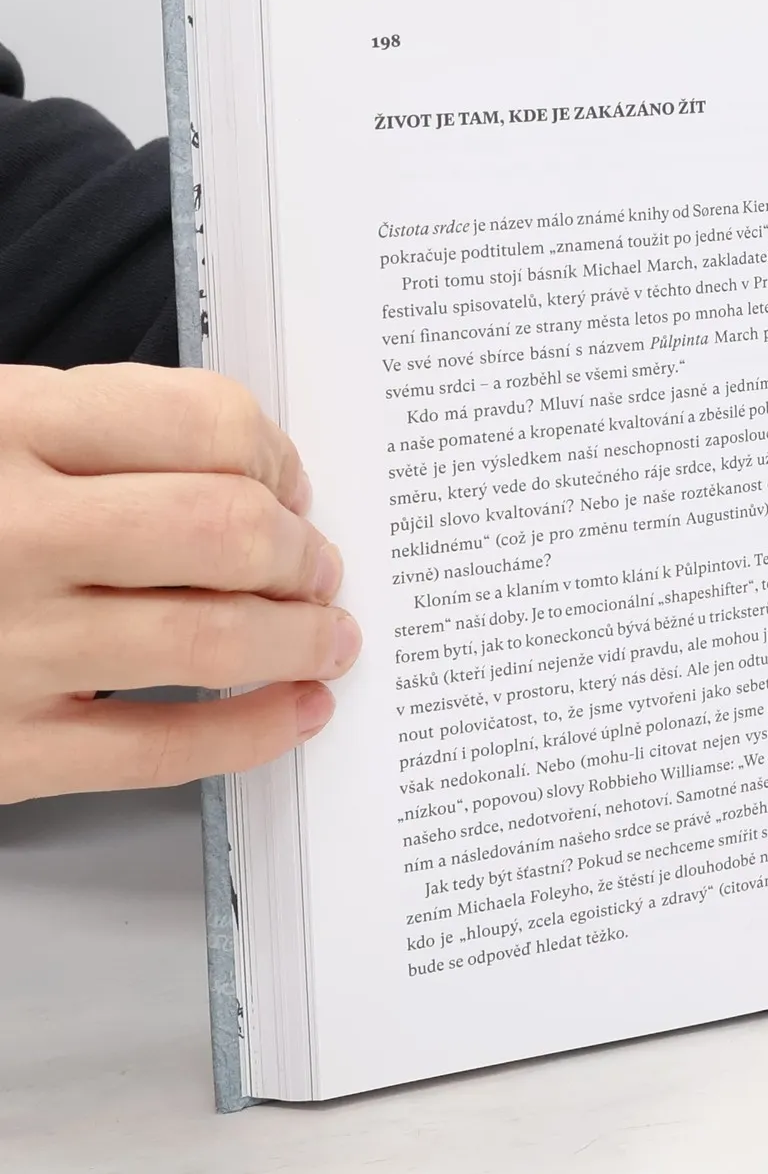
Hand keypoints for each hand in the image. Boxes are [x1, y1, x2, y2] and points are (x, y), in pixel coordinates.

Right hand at [0, 364, 358, 802]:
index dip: (278, 455)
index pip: (201, 422)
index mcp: (1, 427)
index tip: (294, 485)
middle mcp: (6, 531)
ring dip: (304, 638)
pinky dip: (257, 732)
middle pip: (227, 528)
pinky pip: (162, 751)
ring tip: (330, 635)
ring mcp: (4, 646)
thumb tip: (261, 474)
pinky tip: (298, 710)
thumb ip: (97, 429)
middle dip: (304, 552)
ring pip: (214, 638)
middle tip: (323, 566)